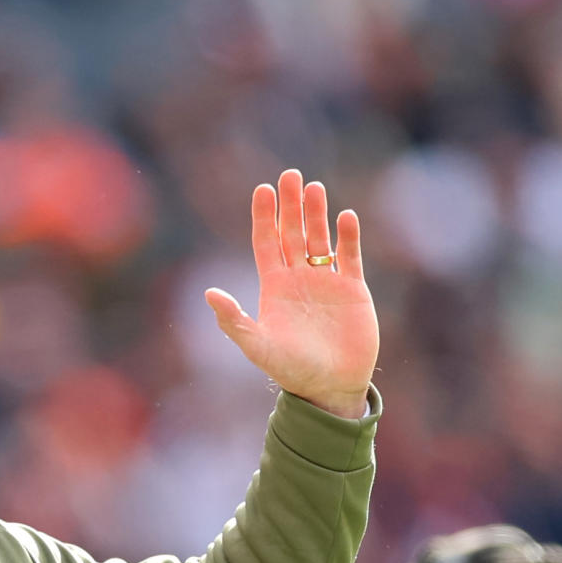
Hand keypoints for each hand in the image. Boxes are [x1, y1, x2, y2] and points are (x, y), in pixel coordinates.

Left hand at [205, 169, 378, 418]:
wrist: (328, 387)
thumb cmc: (289, 369)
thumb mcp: (257, 345)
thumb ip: (233, 320)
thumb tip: (208, 292)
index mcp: (273, 287)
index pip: (266, 242)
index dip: (263, 216)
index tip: (262, 189)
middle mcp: (298, 279)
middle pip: (292, 233)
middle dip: (290, 205)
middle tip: (289, 175)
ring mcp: (326, 282)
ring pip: (319, 239)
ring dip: (317, 214)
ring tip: (314, 187)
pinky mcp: (353, 290)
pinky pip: (349, 256)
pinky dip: (347, 237)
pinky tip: (345, 216)